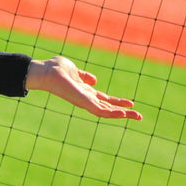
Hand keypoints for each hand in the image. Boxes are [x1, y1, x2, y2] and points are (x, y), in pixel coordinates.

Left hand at [25, 56, 140, 119]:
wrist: (45, 71)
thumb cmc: (55, 69)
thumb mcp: (75, 70)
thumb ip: (84, 76)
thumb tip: (94, 80)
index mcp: (85, 91)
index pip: (104, 99)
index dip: (118, 102)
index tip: (131, 104)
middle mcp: (86, 98)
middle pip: (109, 108)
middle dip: (124, 112)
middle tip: (140, 116)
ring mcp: (84, 101)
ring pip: (107, 112)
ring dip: (122, 114)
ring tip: (137, 116)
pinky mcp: (82, 102)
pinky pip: (99, 111)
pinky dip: (111, 113)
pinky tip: (123, 113)